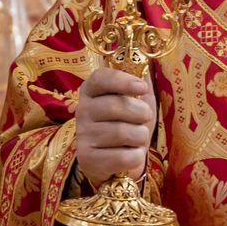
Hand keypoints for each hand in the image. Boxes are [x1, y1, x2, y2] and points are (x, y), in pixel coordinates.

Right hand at [75, 66, 155, 185]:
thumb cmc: (129, 124)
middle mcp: (82, 110)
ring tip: (136, 139)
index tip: (142, 88)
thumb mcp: (136, 100)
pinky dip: (135, 157)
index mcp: (91, 91)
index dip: (122, 81)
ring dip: (140, 137)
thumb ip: (139, 82)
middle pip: (116, 106)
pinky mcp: (87, 159)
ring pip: (122, 132)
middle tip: (144, 119)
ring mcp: (82, 135)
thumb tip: (145, 64)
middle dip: (141, 113)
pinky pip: (123, 157)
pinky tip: (129, 155)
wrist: (117, 162)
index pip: (101, 78)